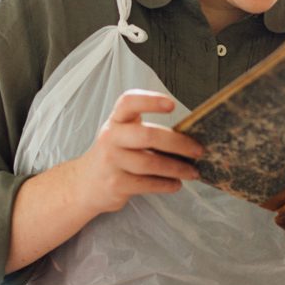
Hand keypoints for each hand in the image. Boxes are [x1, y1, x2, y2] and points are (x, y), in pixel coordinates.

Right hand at [75, 89, 202, 214]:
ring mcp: (111, 162)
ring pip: (150, 164)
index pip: (129, 102)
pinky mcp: (115, 184)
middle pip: (147, 135)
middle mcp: (111, 137)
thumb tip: (188, 138)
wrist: (86, 184)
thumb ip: (147, 130)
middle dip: (178, 143)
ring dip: (177, 168)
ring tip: (192, 172)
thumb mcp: (123, 134)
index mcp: (116, 120)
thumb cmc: (115, 155)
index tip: (172, 104)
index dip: (150, 100)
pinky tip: (176, 184)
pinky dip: (166, 184)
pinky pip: (147, 184)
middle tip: (198, 150)